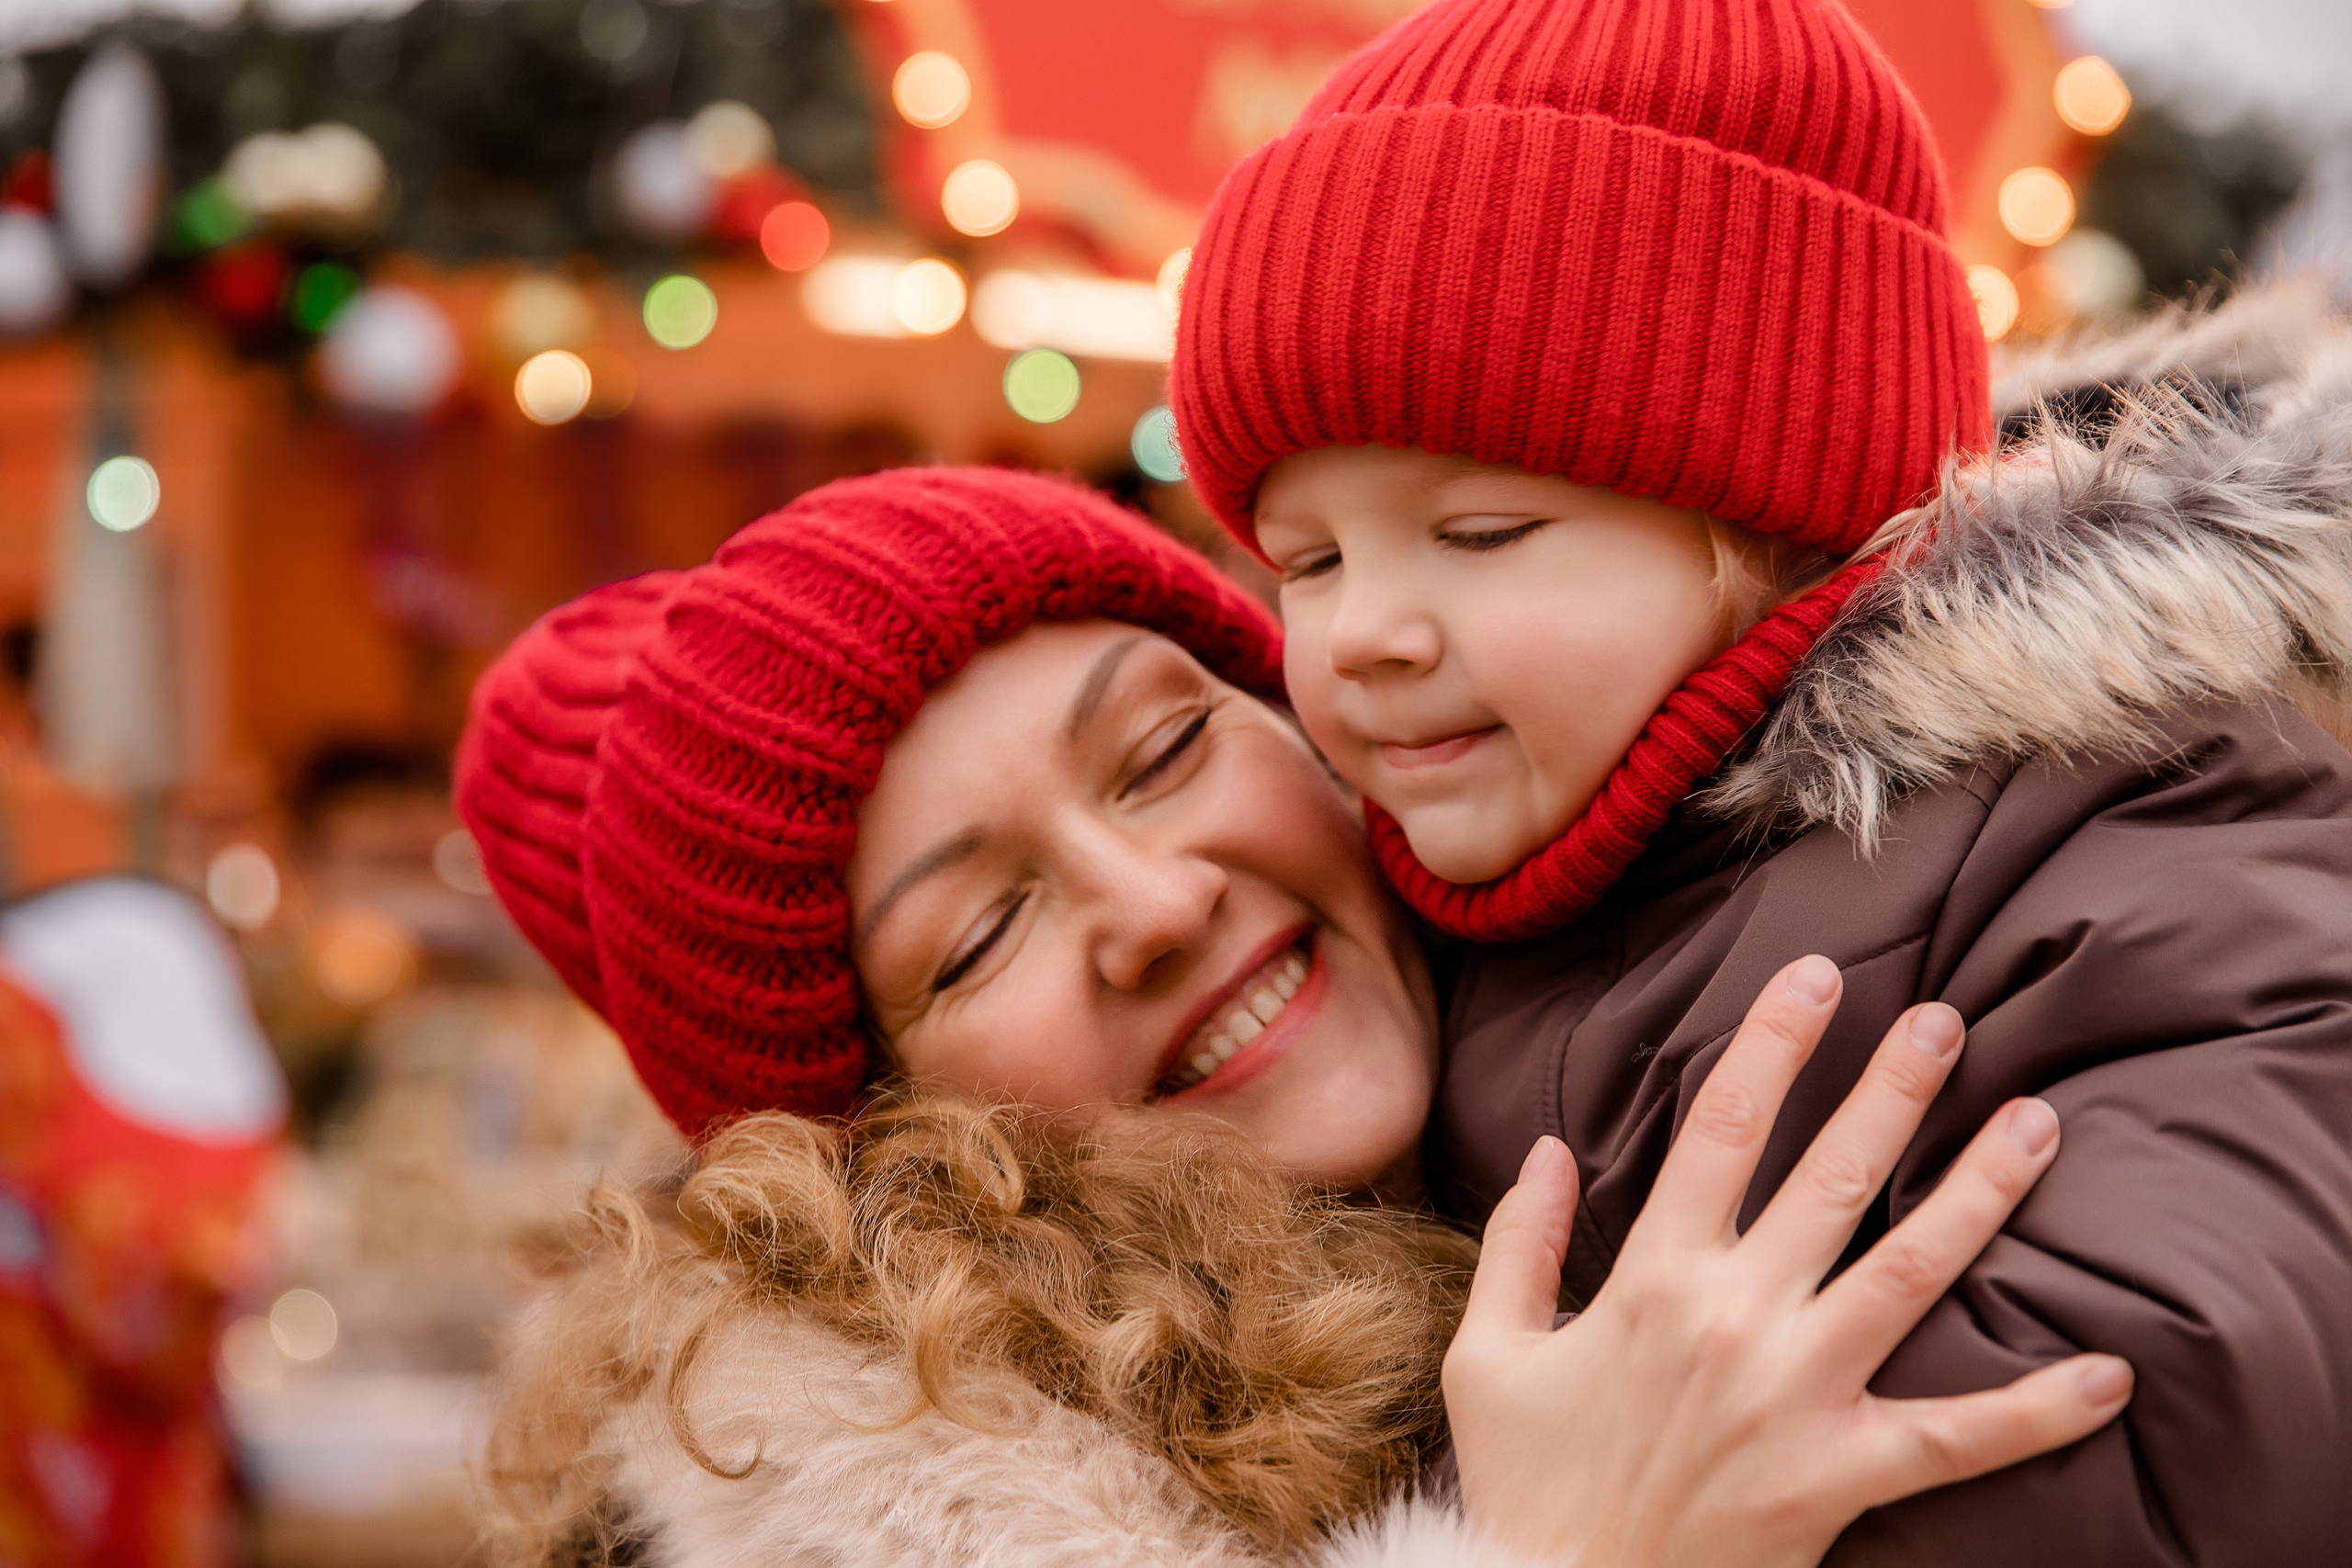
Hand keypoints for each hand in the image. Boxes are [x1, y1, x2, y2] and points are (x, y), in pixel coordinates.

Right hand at [1442, 955, 2133, 1567]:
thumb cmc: (1529, 1480)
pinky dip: (2037, 1413)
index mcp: (1650, 1279)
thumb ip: (1518, 1244)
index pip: (1720, 1130)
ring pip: (1907, 1274)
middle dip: (1892, 1090)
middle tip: (1944, 1022)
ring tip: (2037, 1124)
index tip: (1817, 976)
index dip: (1772, 1043)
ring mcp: (1797, 1396)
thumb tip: (1547, 1149)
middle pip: (1830, 1179)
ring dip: (1978, 1194)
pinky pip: (1956, 1440)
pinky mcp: (1842, 1477)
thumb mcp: (1488, 1355)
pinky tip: (2109, 1376)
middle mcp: (1733, 1320)